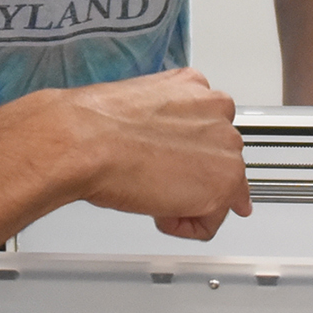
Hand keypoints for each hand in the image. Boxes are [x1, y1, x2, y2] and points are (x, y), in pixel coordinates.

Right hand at [54, 68, 251, 240]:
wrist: (85, 143)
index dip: (183, 154)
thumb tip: (166, 144)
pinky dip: (182, 226)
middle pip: (218, 160)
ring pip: (218, 192)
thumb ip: (164, 123)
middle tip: (151, 177)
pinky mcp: (224, 183)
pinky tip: (157, 210)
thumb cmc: (94, 127)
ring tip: (150, 191)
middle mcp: (218, 111)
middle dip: (188, 178)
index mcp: (195, 85)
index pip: (209, 129)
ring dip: (185, 202)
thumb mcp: (138, 108)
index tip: (164, 161)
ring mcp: (226, 147)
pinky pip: (210, 223)